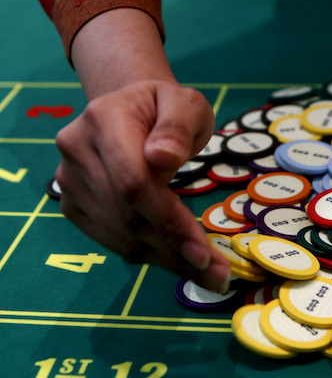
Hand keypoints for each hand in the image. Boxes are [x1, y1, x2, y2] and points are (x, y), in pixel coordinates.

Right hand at [55, 81, 229, 290]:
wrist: (129, 105)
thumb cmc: (165, 106)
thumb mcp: (185, 103)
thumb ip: (178, 126)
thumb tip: (163, 157)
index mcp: (104, 119)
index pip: (133, 182)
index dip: (167, 220)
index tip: (202, 251)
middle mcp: (77, 150)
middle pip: (126, 215)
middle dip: (175, 249)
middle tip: (217, 274)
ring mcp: (69, 179)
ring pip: (119, 234)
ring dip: (166, 260)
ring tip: (207, 273)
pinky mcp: (72, 202)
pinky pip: (111, 239)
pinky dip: (148, 255)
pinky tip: (178, 261)